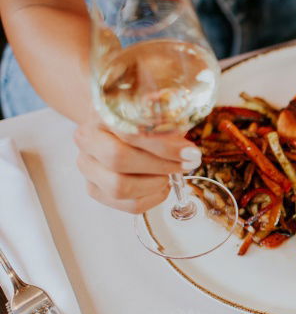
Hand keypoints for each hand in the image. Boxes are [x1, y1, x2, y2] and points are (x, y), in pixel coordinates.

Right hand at [73, 121, 201, 213]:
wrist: (116, 125)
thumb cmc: (140, 117)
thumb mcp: (154, 108)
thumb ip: (167, 118)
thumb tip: (183, 140)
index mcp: (100, 114)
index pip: (130, 134)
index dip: (164, 146)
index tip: (190, 152)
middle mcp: (87, 141)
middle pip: (119, 160)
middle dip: (160, 166)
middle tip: (185, 165)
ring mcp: (88, 168)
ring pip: (120, 188)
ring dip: (155, 184)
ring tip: (169, 174)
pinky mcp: (96, 190)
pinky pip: (129, 205)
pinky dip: (154, 198)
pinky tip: (162, 185)